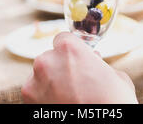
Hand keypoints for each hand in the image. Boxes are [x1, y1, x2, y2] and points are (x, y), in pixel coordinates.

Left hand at [21, 32, 137, 103]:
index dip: (71, 50)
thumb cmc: (113, 102)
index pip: (62, 39)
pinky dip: (44, 96)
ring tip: (68, 96)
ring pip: (41, 74)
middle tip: (75, 82)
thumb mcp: (114, 75)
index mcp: (69, 48)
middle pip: (50, 57)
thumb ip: (98, 63)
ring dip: (51, 81)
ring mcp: (35, 79)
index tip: (76, 60)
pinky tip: (59, 104)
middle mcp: (47, 60)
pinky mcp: (28, 97)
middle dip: (60, 67)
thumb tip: (93, 60)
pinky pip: (35, 90)